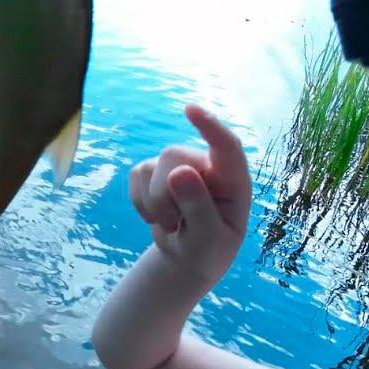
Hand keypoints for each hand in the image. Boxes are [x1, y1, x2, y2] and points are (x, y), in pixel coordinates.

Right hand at [128, 104, 252, 286]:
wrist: (186, 259)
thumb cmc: (207, 251)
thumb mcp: (208, 240)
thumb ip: (199, 208)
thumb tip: (179, 172)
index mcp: (233, 180)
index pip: (226, 147)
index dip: (209, 127)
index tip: (190, 109)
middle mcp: (207, 165)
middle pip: (173, 157)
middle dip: (164, 194)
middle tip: (175, 223)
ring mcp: (180, 165)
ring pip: (151, 166)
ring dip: (153, 203)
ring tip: (171, 223)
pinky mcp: (155, 171)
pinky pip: (136, 174)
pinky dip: (140, 201)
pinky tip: (156, 216)